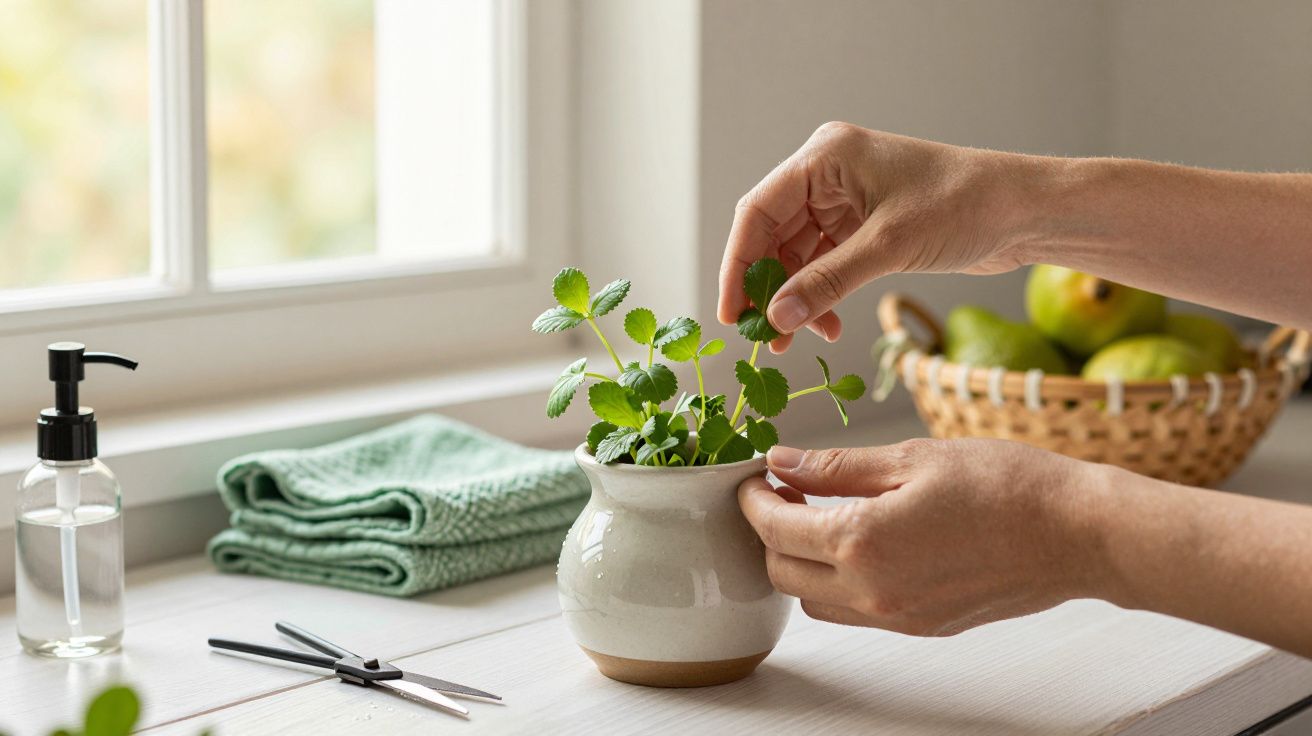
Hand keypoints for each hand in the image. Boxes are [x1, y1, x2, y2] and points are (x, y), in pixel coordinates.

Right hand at [718, 123, 1040, 351]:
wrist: (1024, 211)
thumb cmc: (964, 206)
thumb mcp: (888, 248)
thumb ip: (826, 282)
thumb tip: (775, 318)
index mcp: (824, 156)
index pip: (757, 211)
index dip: (737, 265)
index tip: (730, 313)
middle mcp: (828, 173)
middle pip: (772, 235)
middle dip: (767, 288)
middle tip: (762, 337)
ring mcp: (845, 199)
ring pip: (796, 255)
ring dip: (795, 298)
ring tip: (794, 342)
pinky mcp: (863, 224)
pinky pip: (824, 263)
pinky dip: (822, 295)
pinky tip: (828, 326)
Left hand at [737, 438, 1110, 635]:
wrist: (1077, 534)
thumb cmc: (1005, 484)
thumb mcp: (912, 458)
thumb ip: (837, 467)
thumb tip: (782, 461)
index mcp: (863, 541)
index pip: (775, 529)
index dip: (753, 500)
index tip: (754, 477)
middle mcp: (872, 591)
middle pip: (782, 573)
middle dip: (769, 533)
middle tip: (782, 492)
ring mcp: (896, 617)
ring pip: (813, 602)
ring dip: (799, 563)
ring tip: (816, 516)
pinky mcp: (920, 626)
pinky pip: (854, 612)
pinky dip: (836, 583)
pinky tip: (857, 542)